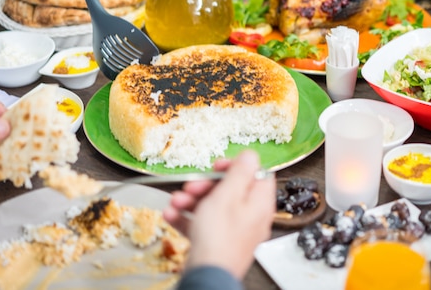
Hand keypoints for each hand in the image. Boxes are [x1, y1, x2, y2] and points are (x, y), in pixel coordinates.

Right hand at [163, 150, 275, 279]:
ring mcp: (233, 231)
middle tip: (192, 186)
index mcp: (259, 203)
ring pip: (213, 206)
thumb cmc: (219, 238)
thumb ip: (239, 172)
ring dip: (191, 200)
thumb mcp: (228, 195)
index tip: (218, 167)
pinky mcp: (217, 242)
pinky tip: (171, 215)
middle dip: (205, 185)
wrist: (207, 276)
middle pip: (230, 190)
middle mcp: (250, 216)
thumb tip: (250, 155)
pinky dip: (186, 217)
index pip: (256, 174)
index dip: (236, 167)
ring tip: (176, 201)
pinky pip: (202, 224)